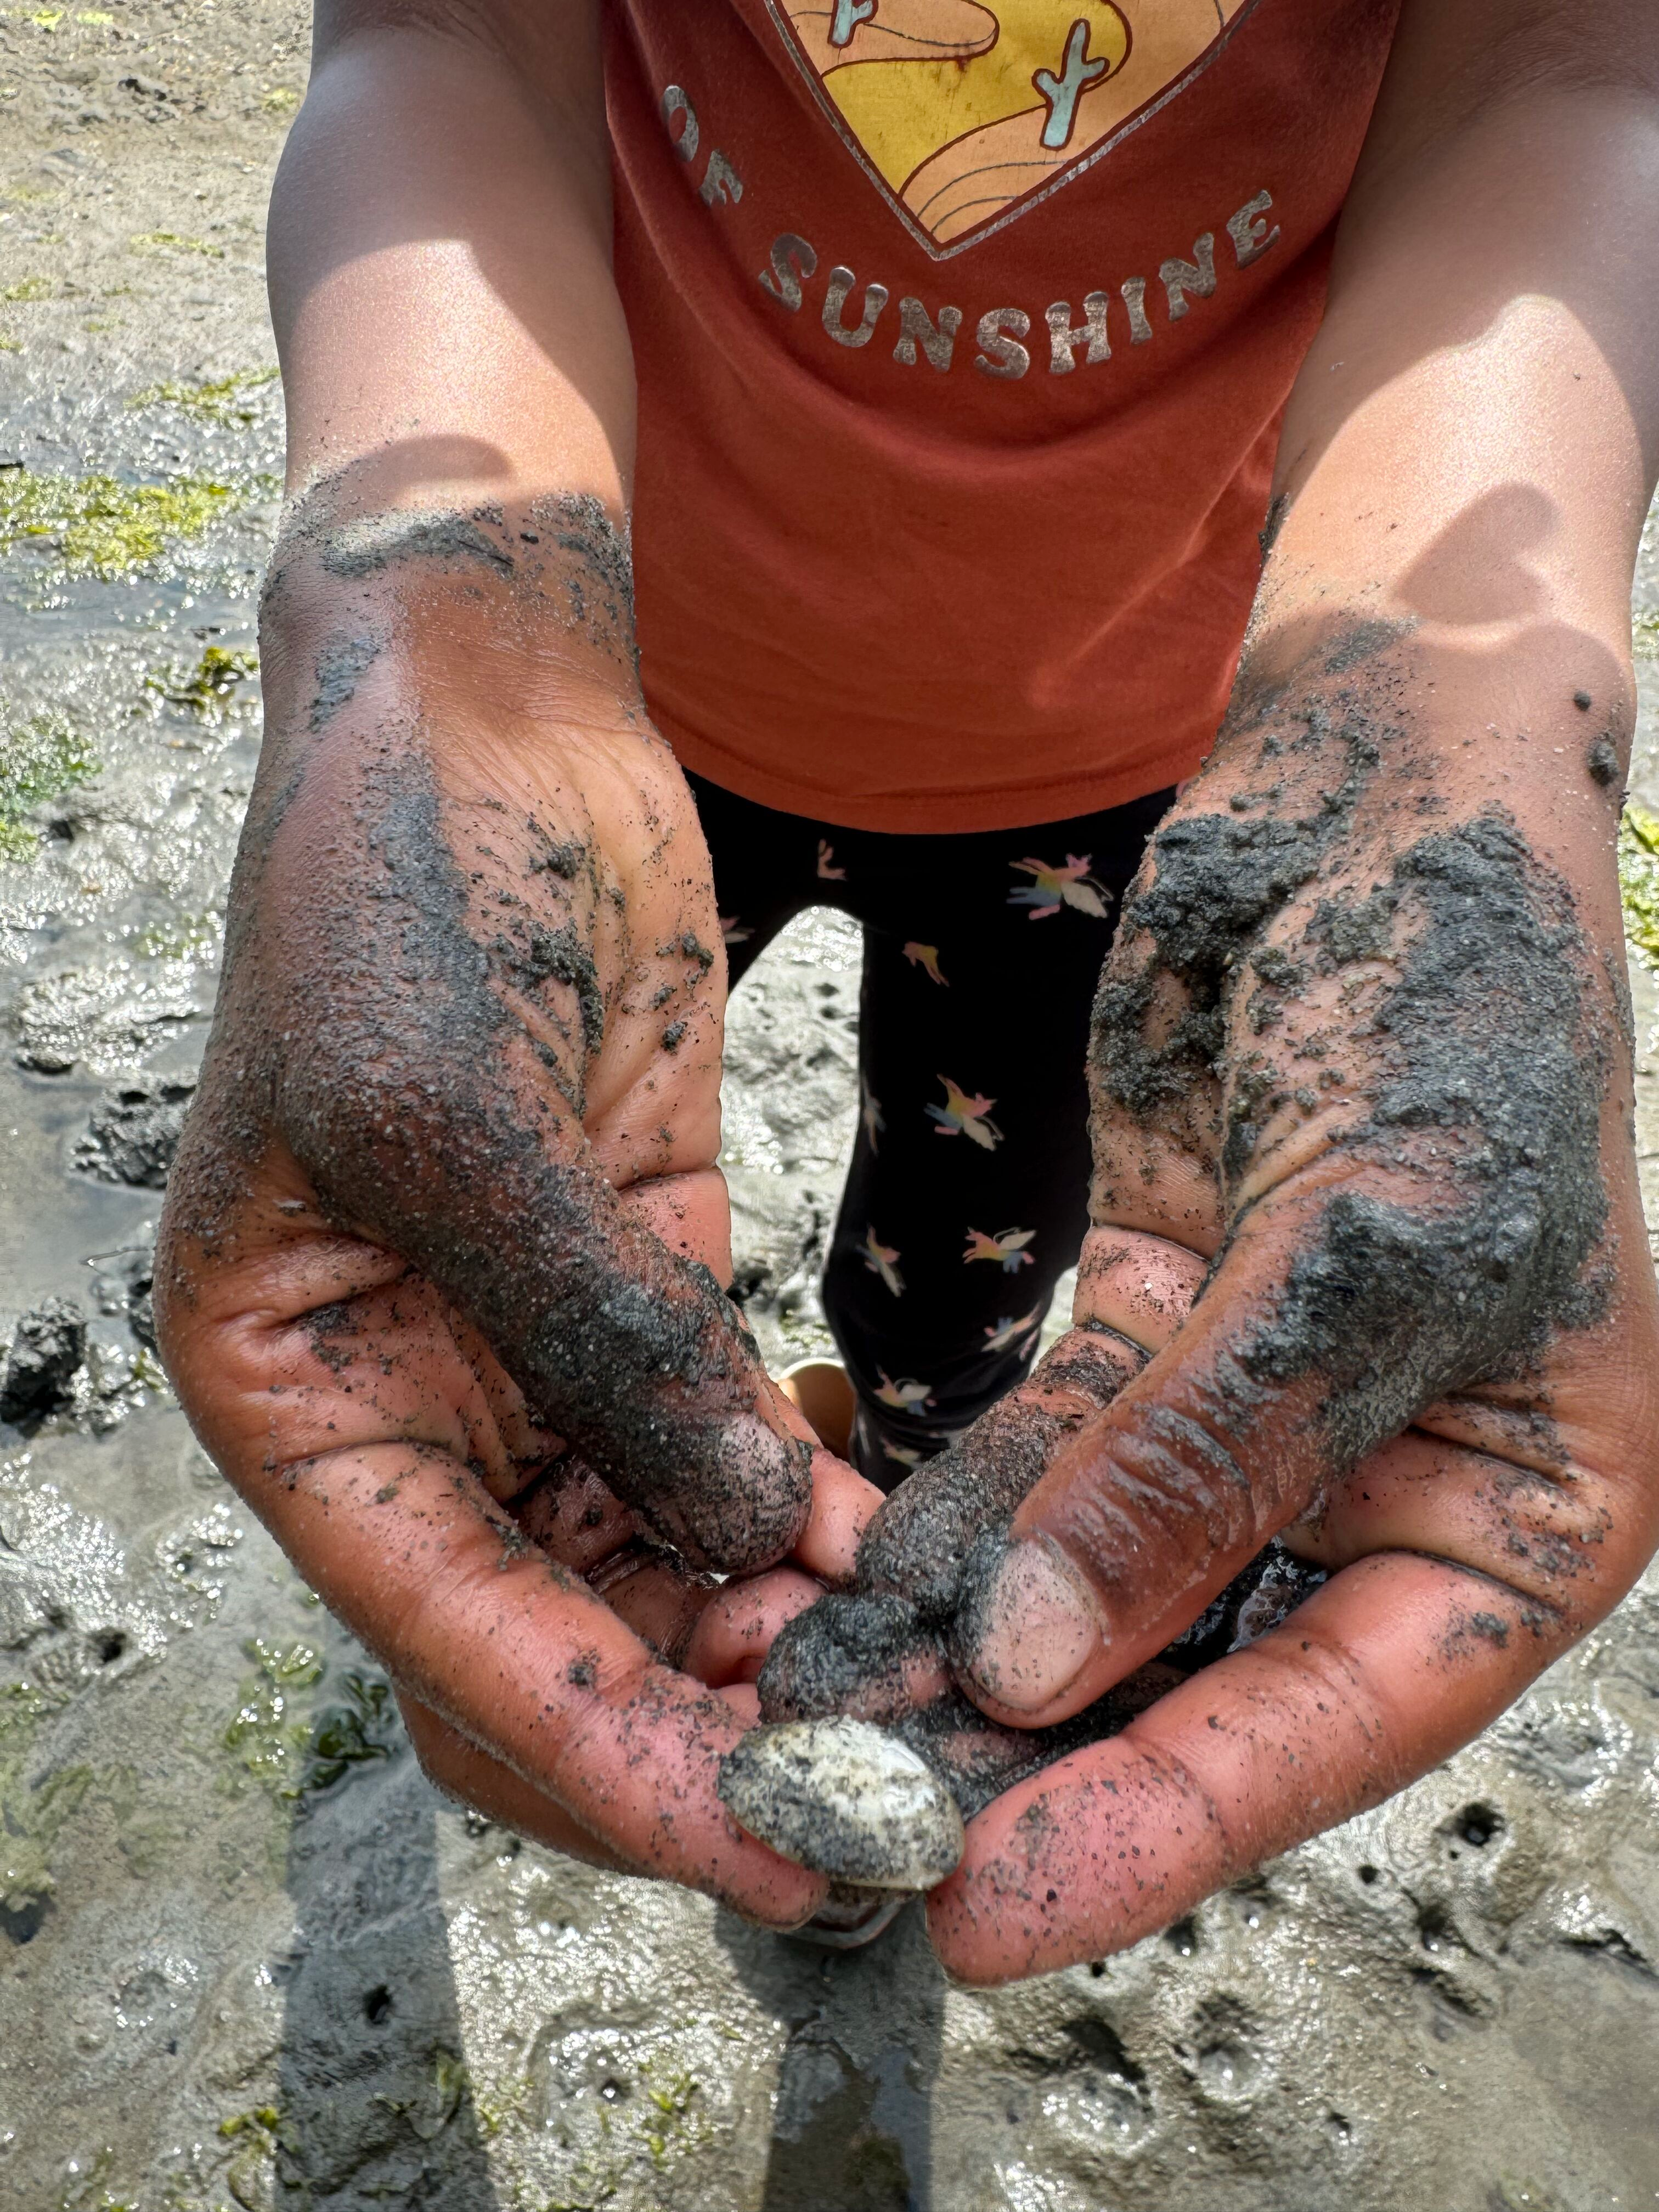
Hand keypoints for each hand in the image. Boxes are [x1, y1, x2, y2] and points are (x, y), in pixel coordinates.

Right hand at [156, 493, 878, 1919]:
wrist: (483, 707)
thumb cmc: (397, 884)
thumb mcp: (442, 1113)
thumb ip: (583, 1336)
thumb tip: (736, 1538)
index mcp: (294, 1389)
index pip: (442, 1641)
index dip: (599, 1759)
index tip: (764, 1842)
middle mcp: (413, 1394)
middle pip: (557, 1638)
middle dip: (704, 1727)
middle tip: (880, 1788)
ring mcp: (536, 1344)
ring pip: (655, 1565)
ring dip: (774, 1638)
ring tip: (918, 1681)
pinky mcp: (648, 1276)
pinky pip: (726, 1446)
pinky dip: (807, 1514)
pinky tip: (905, 1546)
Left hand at [765, 619, 1658, 1980]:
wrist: (1381, 802)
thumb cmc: (1463, 1005)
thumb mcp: (1379, 1244)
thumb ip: (1210, 1459)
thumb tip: (1040, 1663)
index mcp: (1519, 1508)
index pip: (1339, 1718)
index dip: (1168, 1825)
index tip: (999, 1912)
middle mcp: (1377, 1483)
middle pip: (1195, 1671)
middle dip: (1032, 1760)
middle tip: (862, 1837)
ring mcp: (1244, 1414)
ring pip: (1087, 1577)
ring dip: (952, 1655)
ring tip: (810, 1732)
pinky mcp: (1136, 1328)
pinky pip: (1024, 1459)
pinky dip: (934, 1523)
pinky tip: (833, 1586)